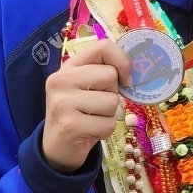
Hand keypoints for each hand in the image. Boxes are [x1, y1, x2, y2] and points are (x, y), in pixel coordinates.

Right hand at [42, 39, 129, 173]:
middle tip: (95, 105)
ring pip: (112, 102)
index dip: (122, 61)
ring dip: (109, 115)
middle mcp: (60, 80)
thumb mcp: (88, 86)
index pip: (104, 47)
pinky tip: (89, 131)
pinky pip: (108, 124)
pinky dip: (105, 131)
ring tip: (91, 119)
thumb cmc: (81, 112)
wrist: (57, 146)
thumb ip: (106, 72)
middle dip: (112, 94)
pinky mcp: (70, 125)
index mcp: (68, 66)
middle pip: (110, 76)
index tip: (125, 78)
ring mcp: (62, 103)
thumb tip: (134, 73)